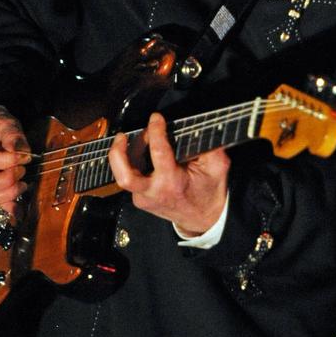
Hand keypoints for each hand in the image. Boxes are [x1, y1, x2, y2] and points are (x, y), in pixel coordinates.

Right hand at [0, 107, 30, 215]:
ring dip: (5, 194)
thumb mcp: (5, 123)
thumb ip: (13, 136)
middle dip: (5, 180)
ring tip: (22, 184)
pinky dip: (3, 204)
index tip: (24, 158)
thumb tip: (21, 153)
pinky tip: (17, 203)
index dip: (6, 162)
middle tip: (22, 170)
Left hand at [108, 112, 229, 235]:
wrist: (202, 218)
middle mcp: (153, 192)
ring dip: (124, 154)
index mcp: (172, 183)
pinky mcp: (139, 199)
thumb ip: (210, 146)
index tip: (156, 118)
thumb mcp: (217, 167)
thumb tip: (200, 126)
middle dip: (118, 152)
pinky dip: (132, 162)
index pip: (158, 153)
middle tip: (122, 135)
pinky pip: (130, 176)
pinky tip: (141, 153)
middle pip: (124, 176)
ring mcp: (143, 198)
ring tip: (131, 140)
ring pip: (122, 174)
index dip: (155, 131)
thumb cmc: (208, 191)